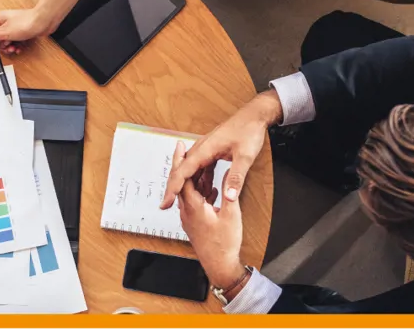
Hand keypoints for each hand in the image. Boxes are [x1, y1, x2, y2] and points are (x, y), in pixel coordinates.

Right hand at [0, 8, 51, 54]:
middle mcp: (5, 22)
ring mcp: (14, 26)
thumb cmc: (26, 23)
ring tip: (14, 48)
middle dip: (1, 45)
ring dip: (9, 46)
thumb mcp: (4, 32)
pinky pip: (15, 40)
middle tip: (6, 46)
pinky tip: (19, 48)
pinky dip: (16, 45)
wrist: (43, 21)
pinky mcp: (22, 31)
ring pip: (6, 40)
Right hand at [159, 90, 281, 209]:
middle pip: (181, 170)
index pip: (183, 171)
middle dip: (173, 188)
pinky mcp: (211, 151)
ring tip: (185, 203)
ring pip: (190, 170)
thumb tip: (229, 197)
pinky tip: (204, 191)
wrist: (254, 116)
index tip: (166, 202)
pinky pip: (200, 168)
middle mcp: (201, 148)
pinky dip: (200, 180)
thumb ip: (236, 178)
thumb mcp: (245, 156)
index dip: (173, 188)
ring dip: (188, 185)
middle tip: (167, 205)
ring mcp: (206, 149)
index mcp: (205, 149)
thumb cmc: (249, 131)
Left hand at [173, 141, 246, 291]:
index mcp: (193, 207)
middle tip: (185, 149)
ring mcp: (189, 218)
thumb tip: (228, 174)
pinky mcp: (194, 224)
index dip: (182, 161)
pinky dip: (199, 192)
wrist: (220, 267)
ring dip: (193, 179)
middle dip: (183, 166)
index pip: (182, 179)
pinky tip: (209, 189)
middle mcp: (187, 212)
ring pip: (187, 193)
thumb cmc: (224, 244)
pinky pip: (193, 202)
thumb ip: (229, 192)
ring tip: (201, 166)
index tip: (181, 147)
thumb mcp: (232, 215)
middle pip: (181, 183)